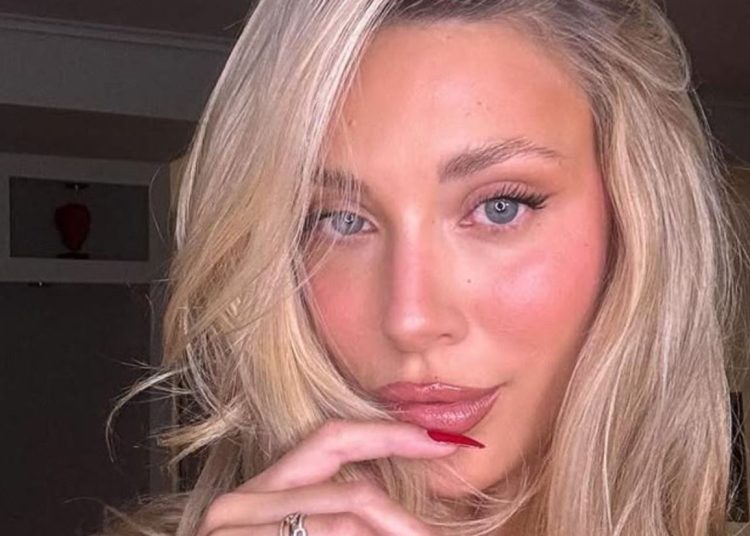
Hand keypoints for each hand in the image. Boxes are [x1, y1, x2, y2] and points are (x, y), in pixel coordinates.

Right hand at [195, 419, 470, 534]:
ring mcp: (237, 529)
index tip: (440, 439)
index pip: (332, 438)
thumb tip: (403, 514)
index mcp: (262, 492)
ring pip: (341, 515)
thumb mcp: (292, 534)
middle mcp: (242, 503)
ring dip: (390, 531)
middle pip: (344, 477)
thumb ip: (331, 516)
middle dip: (398, 494)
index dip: (389, 434)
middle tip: (435, 517)